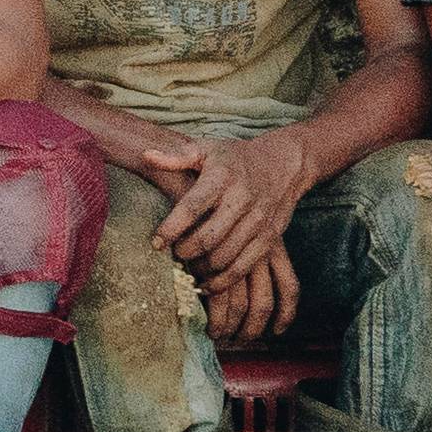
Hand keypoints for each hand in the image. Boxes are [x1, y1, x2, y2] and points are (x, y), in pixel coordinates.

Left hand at [153, 129, 298, 303]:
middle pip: (208, 239)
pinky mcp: (269, 239)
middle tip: (173, 254)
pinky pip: (243, 267)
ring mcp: (258, 222)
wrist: (284, 163)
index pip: (191, 207)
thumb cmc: (236, 158)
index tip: (155, 242)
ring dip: (202, 268)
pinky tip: (206, 282)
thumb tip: (147, 155)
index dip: (170, 229)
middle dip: (185, 252)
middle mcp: (241, 200)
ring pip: (224, 257)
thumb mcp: (208, 149)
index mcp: (222, 178)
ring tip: (189, 265)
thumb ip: (177, 156)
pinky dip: (222, 281)